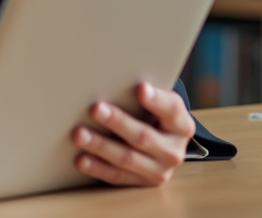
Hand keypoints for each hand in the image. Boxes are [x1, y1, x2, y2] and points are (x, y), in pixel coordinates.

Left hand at [71, 82, 194, 186]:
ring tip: (79, 134)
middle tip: (95, 108)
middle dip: (117, 122)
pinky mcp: (141, 184)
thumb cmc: (154, 116)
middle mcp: (174, 151)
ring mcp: (158, 171)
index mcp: (181, 125)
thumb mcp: (158, 104)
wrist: (164, 146)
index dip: (156, 100)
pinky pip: (117, 177)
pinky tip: (81, 159)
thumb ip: (144, 94)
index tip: (141, 88)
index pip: (171, 110)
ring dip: (101, 146)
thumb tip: (113, 78)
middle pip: (143, 136)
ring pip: (127, 158)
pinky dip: (97, 167)